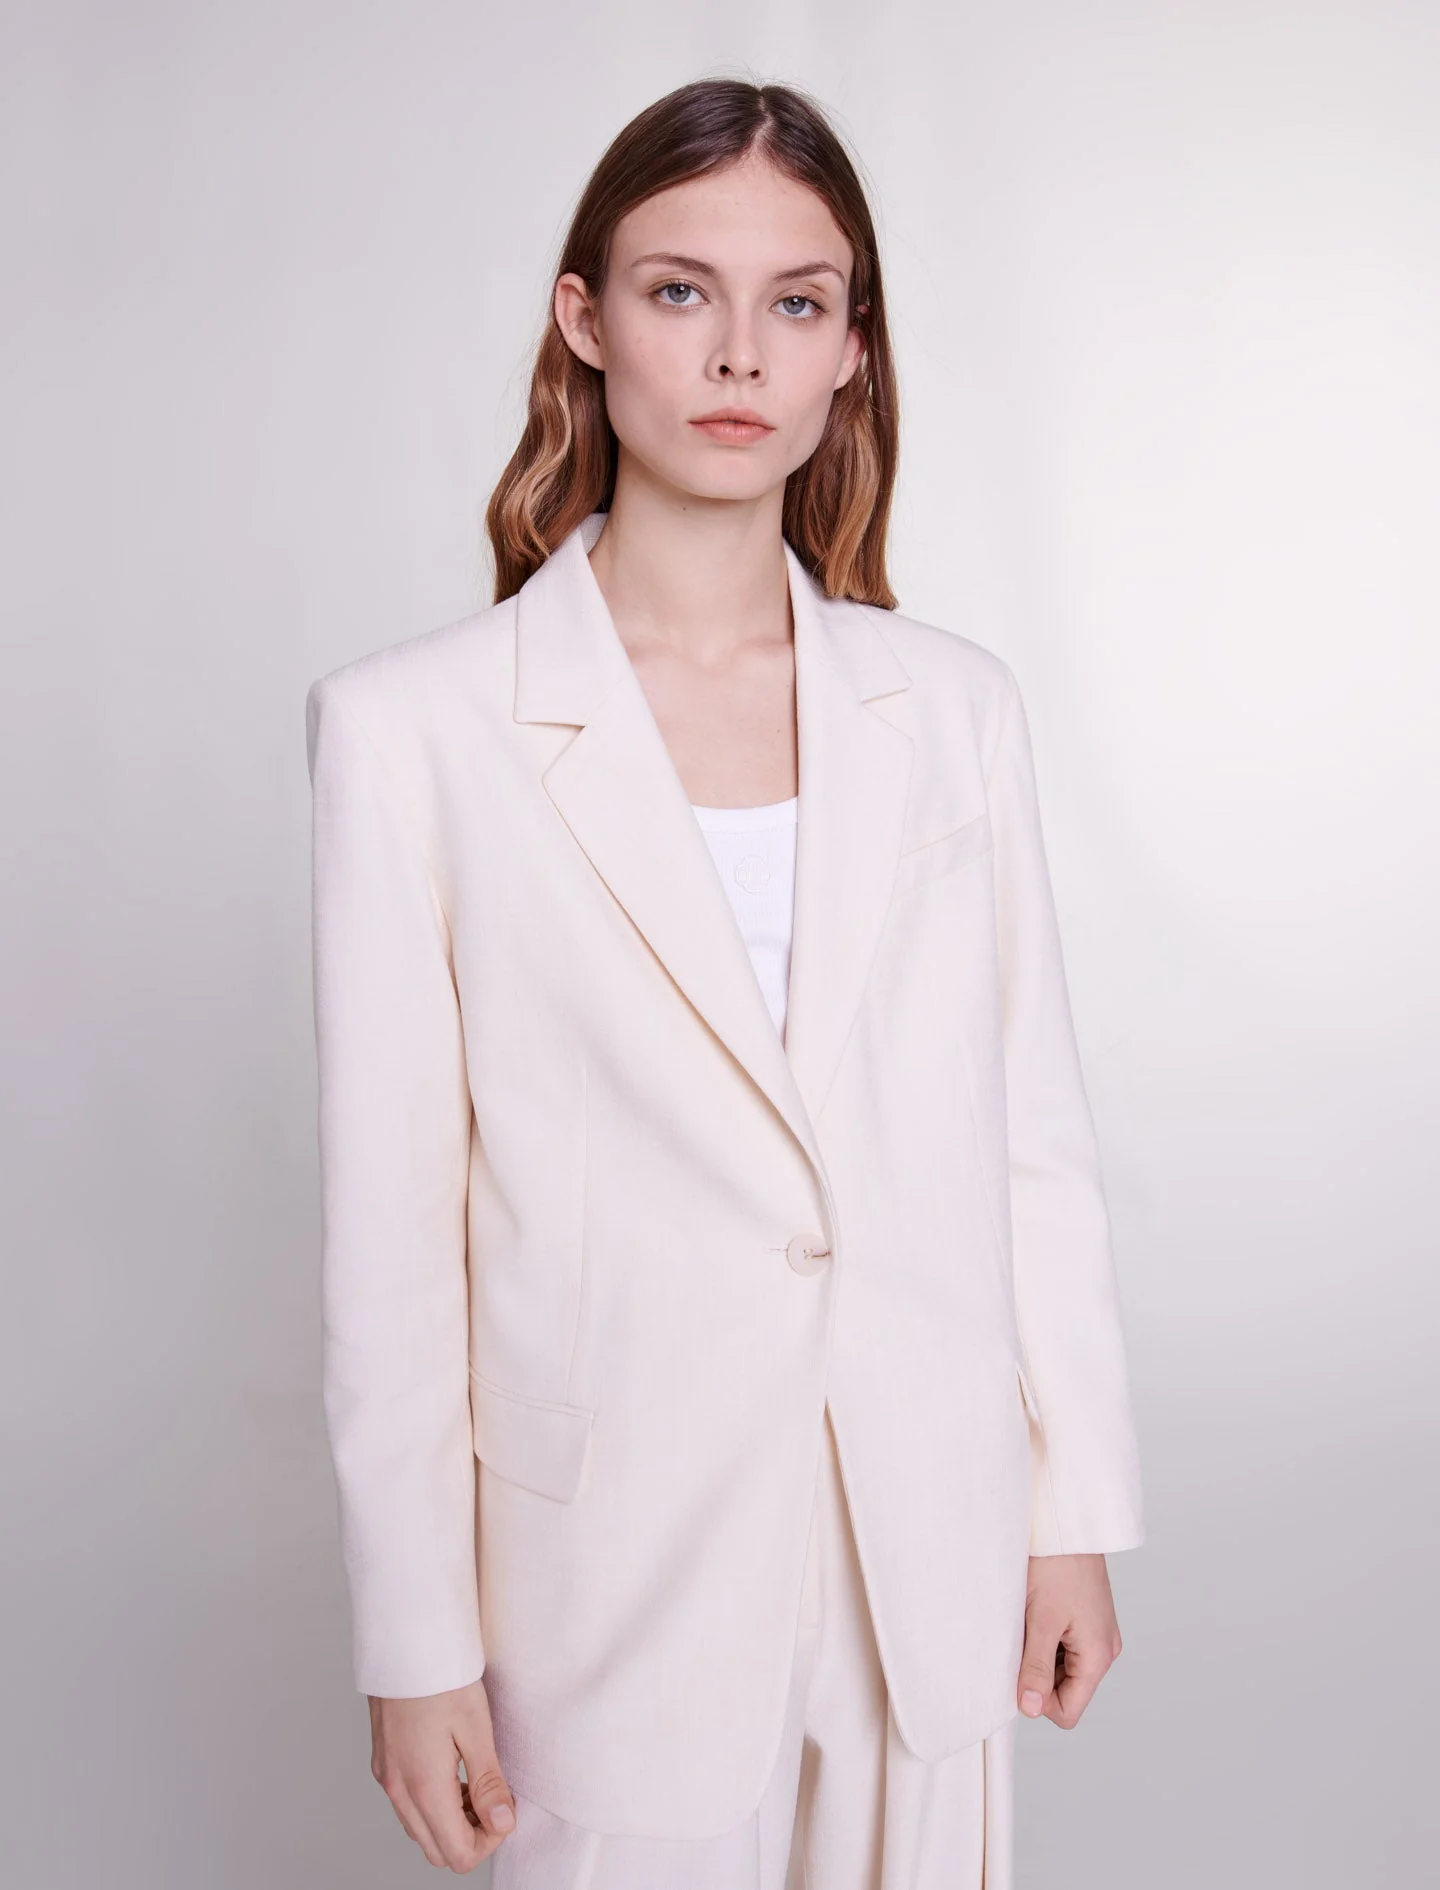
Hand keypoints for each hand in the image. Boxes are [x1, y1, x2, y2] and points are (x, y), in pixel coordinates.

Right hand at [368, 1676, 516, 1871]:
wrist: (403, 1641)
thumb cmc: (440, 1677)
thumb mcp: (476, 1728)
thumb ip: (488, 1782)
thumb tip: (502, 1823)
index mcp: (423, 1786)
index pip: (456, 1853)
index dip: (488, 1843)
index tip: (506, 1812)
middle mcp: (398, 1789)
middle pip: (436, 1849)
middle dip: (470, 1837)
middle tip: (495, 1802)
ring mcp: (387, 1777)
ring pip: (420, 1829)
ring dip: (451, 1822)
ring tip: (478, 1785)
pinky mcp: (383, 1762)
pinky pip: (408, 1805)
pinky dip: (433, 1804)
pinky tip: (454, 1774)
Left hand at [1016, 1553, 1122, 1728]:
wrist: (1067, 1522)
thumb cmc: (1056, 1564)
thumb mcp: (1040, 1619)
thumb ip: (1035, 1667)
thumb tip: (1030, 1708)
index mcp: (1097, 1656)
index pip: (1068, 1711)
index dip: (1038, 1699)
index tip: (1018, 1667)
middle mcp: (1104, 1649)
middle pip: (1066, 1691)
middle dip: (1037, 1673)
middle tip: (1021, 1637)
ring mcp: (1097, 1634)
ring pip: (1062, 1669)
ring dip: (1040, 1654)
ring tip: (1029, 1621)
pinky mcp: (1089, 1620)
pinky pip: (1065, 1647)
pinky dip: (1046, 1638)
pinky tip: (1035, 1612)